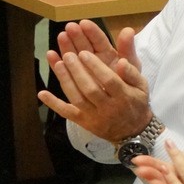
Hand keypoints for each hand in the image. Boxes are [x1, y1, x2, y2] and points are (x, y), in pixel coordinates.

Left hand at [37, 20, 151, 141]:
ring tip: (58, 63)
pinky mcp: (84, 122)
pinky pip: (67, 113)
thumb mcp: (142, 86)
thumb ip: (132, 72)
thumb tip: (121, 61)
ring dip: (66, 81)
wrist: (133, 131)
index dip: (96, 67)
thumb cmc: (136, 102)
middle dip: (78, 71)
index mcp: (125, 97)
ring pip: (78, 99)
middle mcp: (110, 108)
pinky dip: (54, 104)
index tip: (85, 53)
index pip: (110, 81)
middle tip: (68, 55)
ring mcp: (95, 116)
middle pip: (91, 89)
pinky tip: (42, 93)